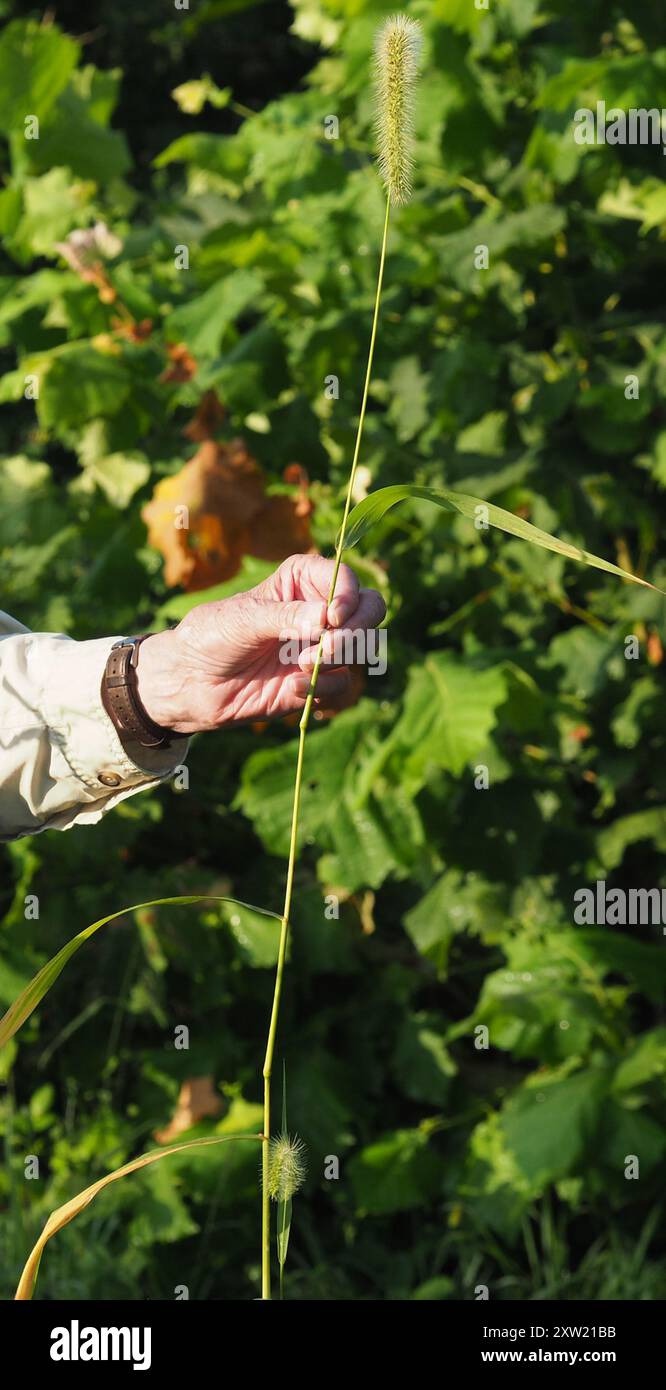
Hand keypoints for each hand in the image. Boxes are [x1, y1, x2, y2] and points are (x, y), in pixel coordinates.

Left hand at [135, 554, 385, 733]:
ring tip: (300, 668)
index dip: (349, 595)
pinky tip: (291, 689)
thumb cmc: (210, 636)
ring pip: (362, 649)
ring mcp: (320, 648)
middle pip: (369, 610)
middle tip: (327, 647)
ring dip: (338, 660)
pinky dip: (322, 690)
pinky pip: (342, 686)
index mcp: (301, 582)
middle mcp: (318, 612)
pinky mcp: (316, 682)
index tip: (333, 616)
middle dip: (357, 630)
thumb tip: (327, 618)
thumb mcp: (242, 619)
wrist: (192, 683)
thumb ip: (285, 617)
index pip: (345, 578)